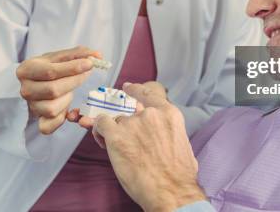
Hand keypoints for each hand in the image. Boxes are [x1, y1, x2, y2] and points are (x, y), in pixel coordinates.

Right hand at [16, 46, 99, 134]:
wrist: (38, 82)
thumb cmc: (50, 67)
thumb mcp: (60, 57)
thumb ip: (78, 54)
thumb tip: (97, 56)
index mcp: (26, 70)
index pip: (50, 71)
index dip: (72, 68)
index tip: (89, 64)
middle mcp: (25, 89)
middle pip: (53, 90)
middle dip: (74, 82)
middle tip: (86, 73)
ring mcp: (31, 106)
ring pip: (52, 108)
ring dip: (67, 99)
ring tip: (70, 90)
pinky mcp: (38, 120)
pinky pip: (49, 126)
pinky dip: (61, 118)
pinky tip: (67, 107)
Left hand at [93, 82, 205, 210]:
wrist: (171, 191)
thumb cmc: (178, 174)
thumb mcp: (181, 142)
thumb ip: (168, 129)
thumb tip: (161, 132)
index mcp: (168, 114)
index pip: (147, 93)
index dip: (134, 90)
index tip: (126, 88)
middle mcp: (150, 114)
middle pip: (129, 111)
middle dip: (125, 123)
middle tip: (125, 138)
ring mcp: (132, 123)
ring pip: (115, 119)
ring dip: (113, 131)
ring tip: (116, 148)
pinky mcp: (116, 135)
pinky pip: (100, 123)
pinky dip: (98, 130)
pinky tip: (102, 141)